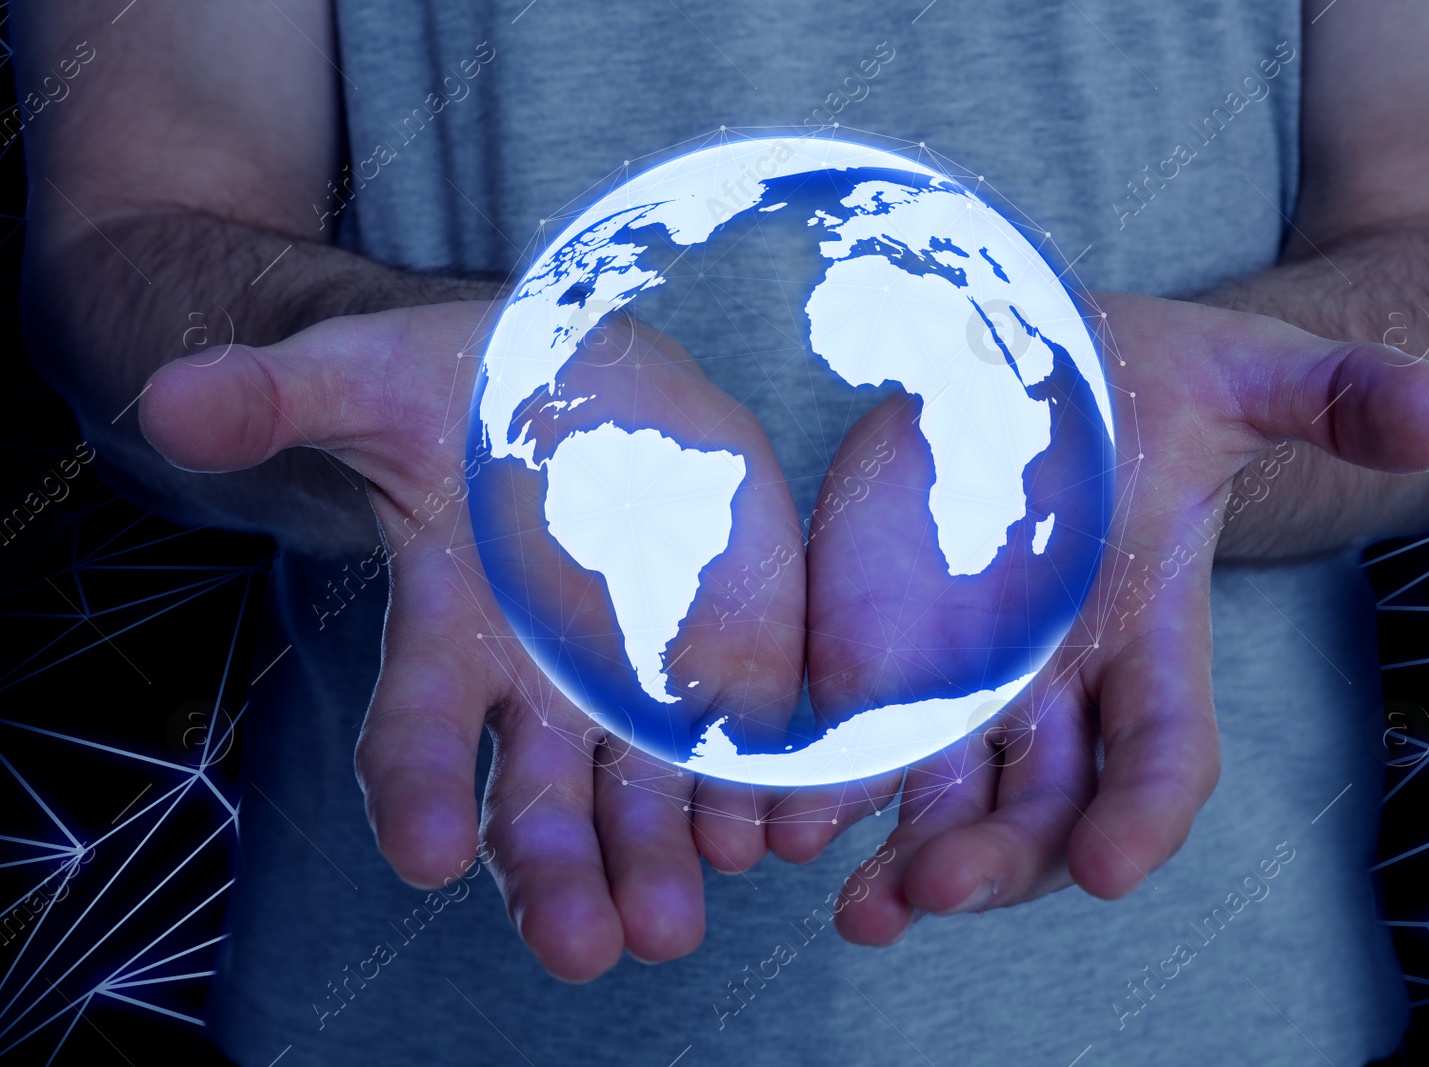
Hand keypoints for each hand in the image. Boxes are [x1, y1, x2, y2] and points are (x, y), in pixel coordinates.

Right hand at [139, 304, 807, 979]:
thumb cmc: (451, 398)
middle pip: (540, 802)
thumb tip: (167, 401)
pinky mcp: (727, 651)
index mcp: (448, 634)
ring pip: (648, 793)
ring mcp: (640, 678)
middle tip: (584, 947)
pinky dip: (764, 788)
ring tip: (675, 917)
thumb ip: (274, 399)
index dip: (414, 792)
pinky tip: (779, 832)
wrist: (568, 388)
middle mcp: (540, 686)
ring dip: (664, 858)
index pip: (415, 733)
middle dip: (558, 876)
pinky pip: (749, 734)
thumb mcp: (361, 381)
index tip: (425, 855)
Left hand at [765, 292, 1428, 943]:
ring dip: (901, 860)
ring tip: (858, 903)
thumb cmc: (1154, 385)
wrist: (1042, 366)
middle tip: (936, 890)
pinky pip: (854, 739)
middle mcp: (1059, 684)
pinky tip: (781, 823)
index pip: (1162, 757)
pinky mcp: (882, 648)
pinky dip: (823, 789)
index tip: (1112, 869)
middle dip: (999, 859)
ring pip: (942, 800)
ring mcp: (965, 676)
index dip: (1145, 816)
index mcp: (1150, 639)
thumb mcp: (1250, 373)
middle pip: (1041, 810)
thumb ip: (1339, 397)